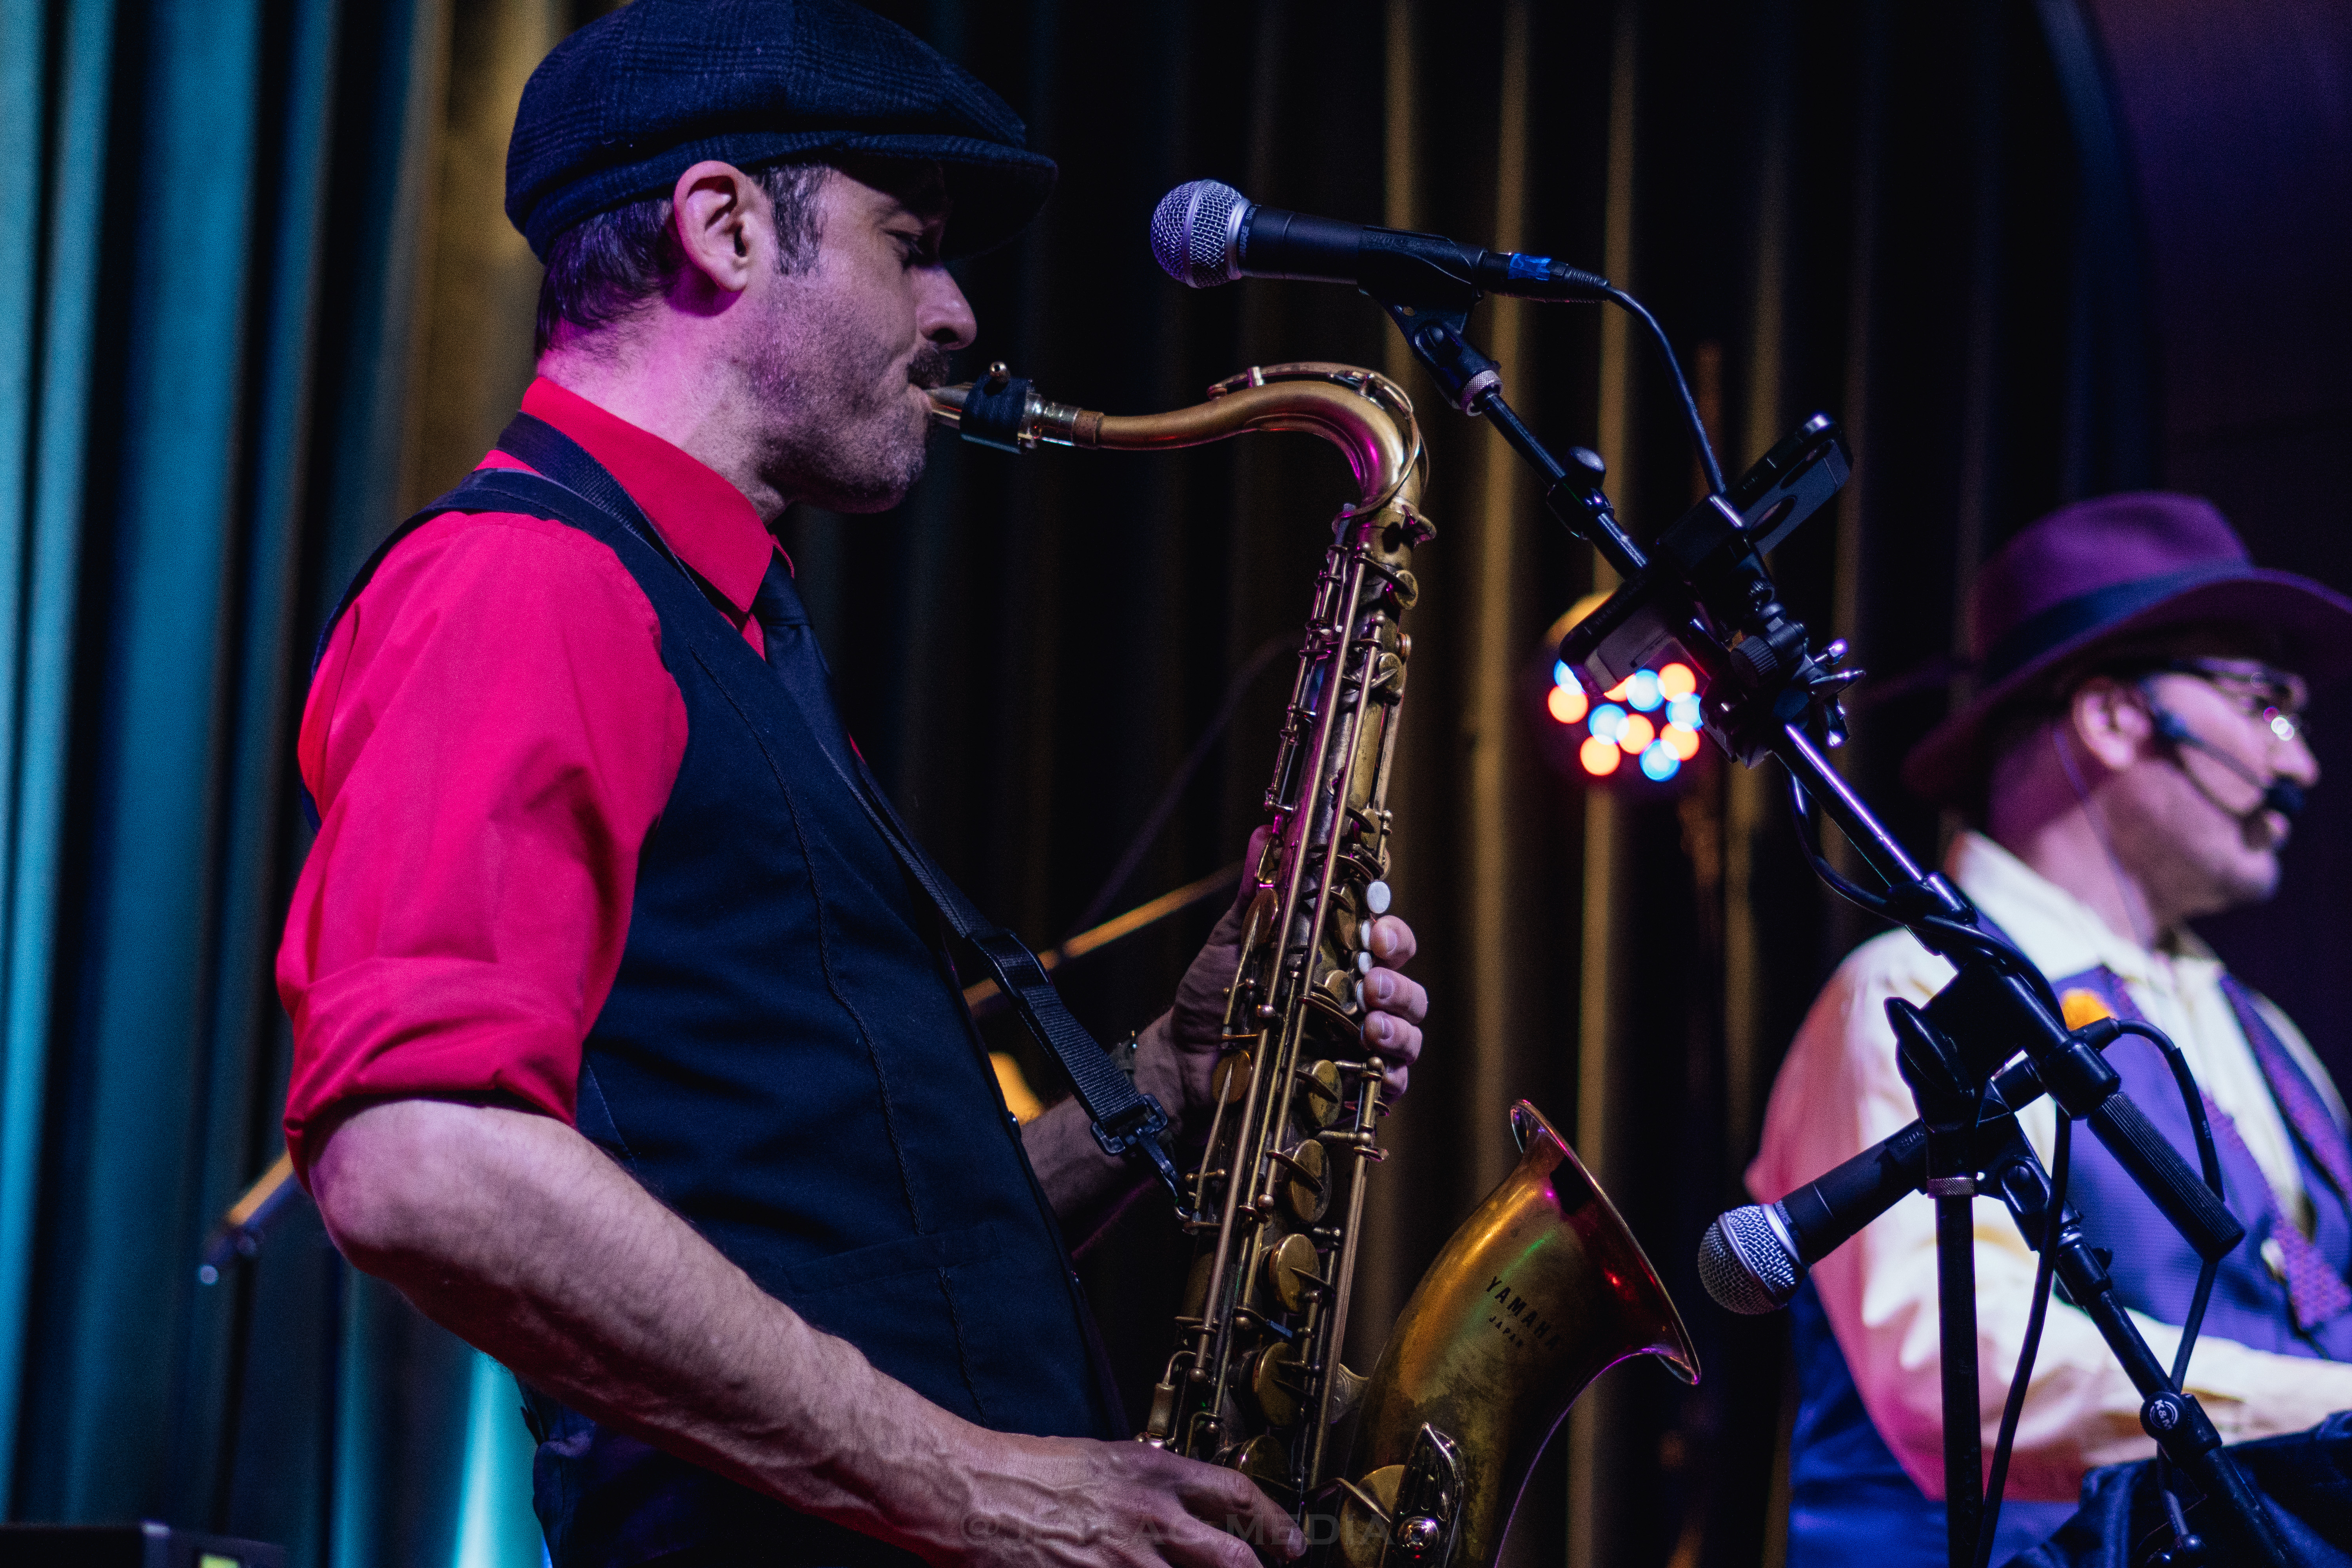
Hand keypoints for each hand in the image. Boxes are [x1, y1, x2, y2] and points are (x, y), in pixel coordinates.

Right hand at [918, 1431, 1302, 1567]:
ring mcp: (1124, 1562)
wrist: (970, 1491)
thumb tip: (1174, 1496)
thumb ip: (1144, 1478)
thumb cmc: (1023, 1471)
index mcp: (1152, 1473)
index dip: (1272, 1523)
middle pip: (1233, 1557)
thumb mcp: (1099, 1458)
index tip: (1289, 1542)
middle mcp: (1149, 1518)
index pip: (1235, 1496)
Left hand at [1159, 831, 1427, 1117]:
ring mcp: (1356, 1040)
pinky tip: (1374, 1067)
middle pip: (1403, 979)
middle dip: (1398, 978)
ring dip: (1400, 1024)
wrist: (1186, 1067)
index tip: (1376, 928)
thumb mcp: (1233, 942)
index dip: (1390, 928)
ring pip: (1408, 1027)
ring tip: (1371, 1026)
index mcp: (1333, 956)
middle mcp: (1353, 995)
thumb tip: (1264, 833)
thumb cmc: (1213, 1000)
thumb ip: (1257, 894)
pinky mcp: (1350, 1083)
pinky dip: (1392, 1074)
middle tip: (1371, 982)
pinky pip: (1392, 1079)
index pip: (1382, 933)